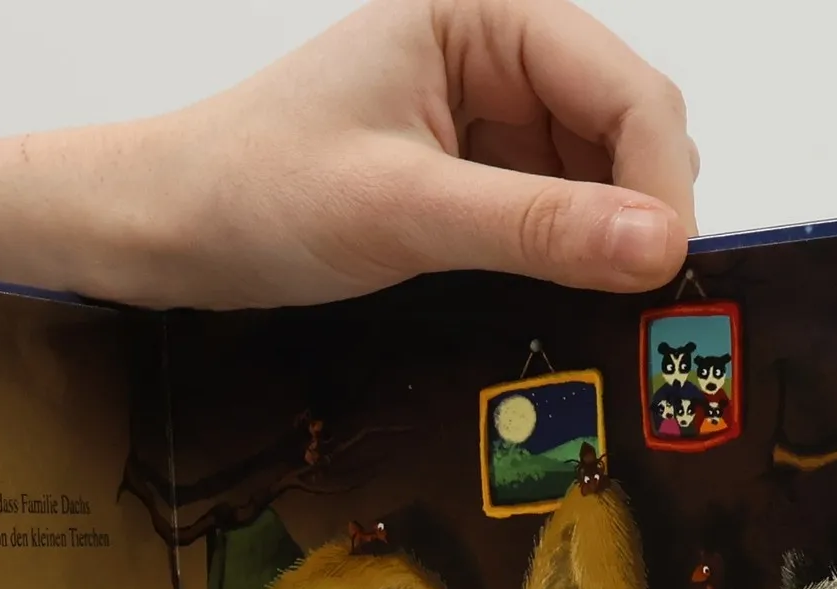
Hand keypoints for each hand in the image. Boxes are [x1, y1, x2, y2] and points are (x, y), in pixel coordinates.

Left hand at [44, 0, 698, 305]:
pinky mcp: (469, 175)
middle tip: (640, 304)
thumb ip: (535, 228)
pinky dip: (566, 259)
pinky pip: (552, 215)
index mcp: (484, 14)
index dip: (660, 181)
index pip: (626, 88)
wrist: (168, 227)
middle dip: (640, 211)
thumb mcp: (403, 211)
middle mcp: (496, 52)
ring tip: (596, 311)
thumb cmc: (255, 191)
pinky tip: (558, 302)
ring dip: (606, 242)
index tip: (668, 270)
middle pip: (626, 130)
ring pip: (598, 179)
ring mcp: (486, 116)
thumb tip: (658, 246)